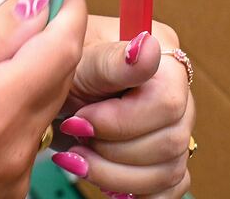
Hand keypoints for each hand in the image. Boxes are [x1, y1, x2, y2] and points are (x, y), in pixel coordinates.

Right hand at [0, 0, 85, 198]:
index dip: (68, 11)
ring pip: (48, 108)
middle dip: (55, 39)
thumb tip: (36, 6)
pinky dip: (19, 112)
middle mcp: (15, 152)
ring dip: (36, 76)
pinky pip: (30, 139)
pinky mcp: (9, 194)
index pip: (61, 49)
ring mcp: (15, 179)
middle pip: (61, 78)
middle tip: (33, 9)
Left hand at [50, 16, 194, 198]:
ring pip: (169, 170)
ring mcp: (176, 127)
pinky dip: (136, 192)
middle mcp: (178, 92)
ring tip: (80, 157)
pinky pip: (169, 188)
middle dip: (113, 150)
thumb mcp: (78, 59)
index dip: (120, 121)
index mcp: (164, 58)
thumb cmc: (64, 68)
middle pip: (171, 142)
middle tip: (76, 136)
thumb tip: (147, 46)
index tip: (81, 118)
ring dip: (115, 175)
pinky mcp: (167, 158)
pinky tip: (104, 178)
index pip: (167, 103)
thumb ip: (112, 59)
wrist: (51, 93)